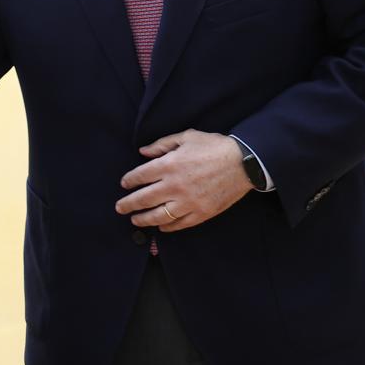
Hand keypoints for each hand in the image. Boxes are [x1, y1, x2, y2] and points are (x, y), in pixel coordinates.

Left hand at [116, 129, 252, 231]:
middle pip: (143, 199)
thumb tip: (142, 152)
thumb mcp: (186, 137)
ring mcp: (188, 202)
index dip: (129, 181)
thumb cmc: (214, 146)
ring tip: (135, 220)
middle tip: (119, 208)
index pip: (139, 176)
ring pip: (158, 215)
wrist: (245, 163)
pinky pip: (180, 224)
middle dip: (128, 204)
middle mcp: (174, 185)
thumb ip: (162, 145)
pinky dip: (168, 227)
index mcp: (169, 165)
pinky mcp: (201, 213)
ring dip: (144, 219)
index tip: (124, 184)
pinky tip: (161, 227)